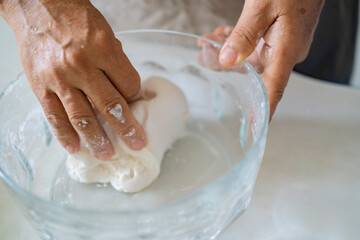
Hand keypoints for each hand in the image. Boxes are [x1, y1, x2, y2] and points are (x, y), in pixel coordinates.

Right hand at [1, 0, 145, 159]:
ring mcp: (60, 78)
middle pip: (110, 105)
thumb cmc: (75, 18)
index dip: (135, 97)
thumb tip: (127, 91)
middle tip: (136, 144)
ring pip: (83, 117)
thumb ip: (116, 63)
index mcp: (103, 49)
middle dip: (126, 128)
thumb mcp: (105, 34)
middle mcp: (82, 66)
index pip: (128, 84)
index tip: (136, 105)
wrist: (38, 6)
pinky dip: (65, 135)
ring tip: (107, 153)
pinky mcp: (41, 86)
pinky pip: (54, 116)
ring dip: (97, 139)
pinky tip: (75, 148)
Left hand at [210, 0, 323, 119]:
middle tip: (203, 57)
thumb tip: (227, 60)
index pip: (273, 91)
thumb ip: (244, 35)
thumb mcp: (262, 7)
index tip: (253, 129)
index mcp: (287, 51)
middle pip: (253, 72)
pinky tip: (223, 34)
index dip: (263, 112)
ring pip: (251, 57)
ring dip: (229, 50)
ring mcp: (284, 45)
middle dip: (226, 67)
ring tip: (208, 41)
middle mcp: (287, 53)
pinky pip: (256, 45)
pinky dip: (238, 41)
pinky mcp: (280, 36)